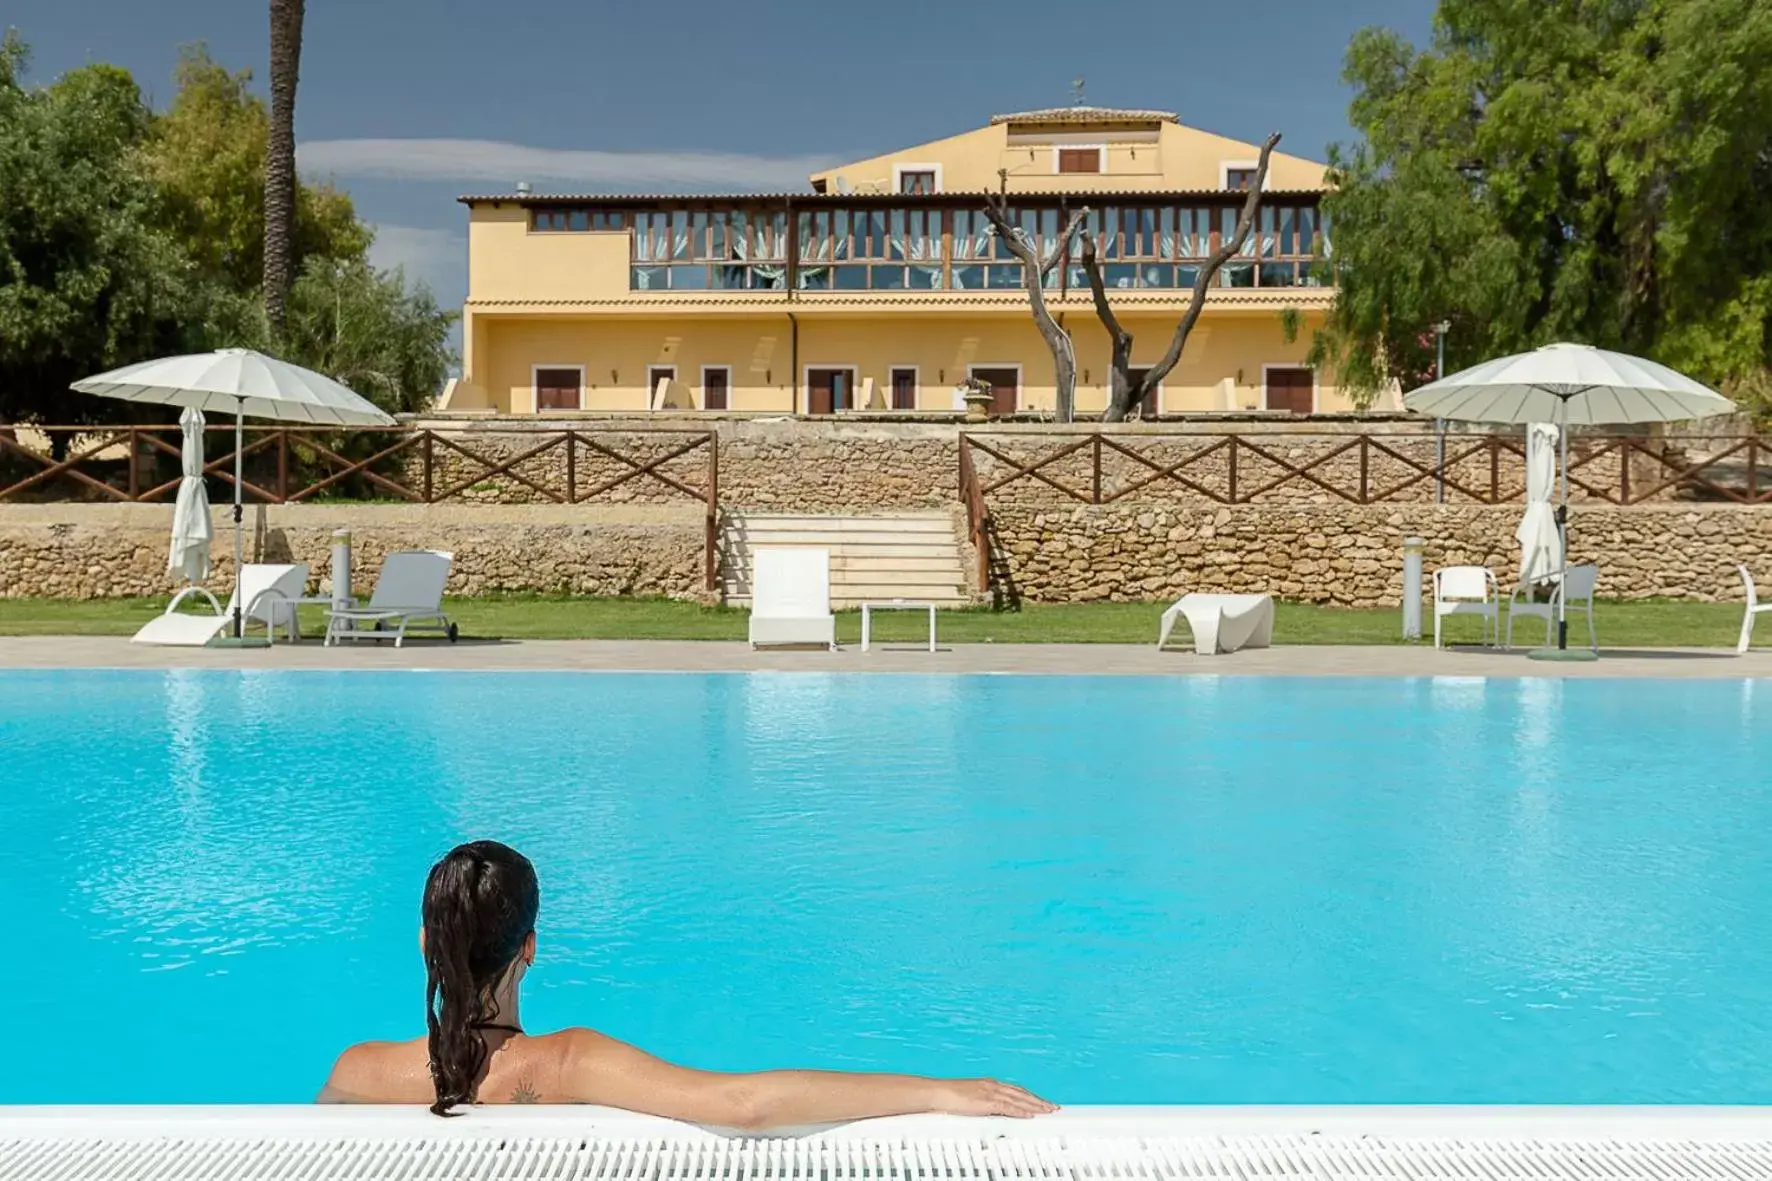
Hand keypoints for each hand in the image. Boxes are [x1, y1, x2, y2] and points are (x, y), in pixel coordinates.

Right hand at [933, 1078, 1057, 1117]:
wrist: (937, 1093)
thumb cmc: (949, 1097)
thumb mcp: (971, 1099)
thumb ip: (983, 1104)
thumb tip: (993, 1113)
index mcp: (989, 1084)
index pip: (1015, 1090)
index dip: (1030, 1096)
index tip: (1041, 1101)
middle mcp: (993, 1085)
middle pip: (1021, 1093)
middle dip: (1038, 1100)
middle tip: (1052, 1106)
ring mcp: (991, 1092)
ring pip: (1019, 1098)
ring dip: (1035, 1105)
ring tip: (1048, 1110)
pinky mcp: (987, 1101)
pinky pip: (1008, 1107)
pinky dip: (1021, 1110)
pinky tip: (1030, 1115)